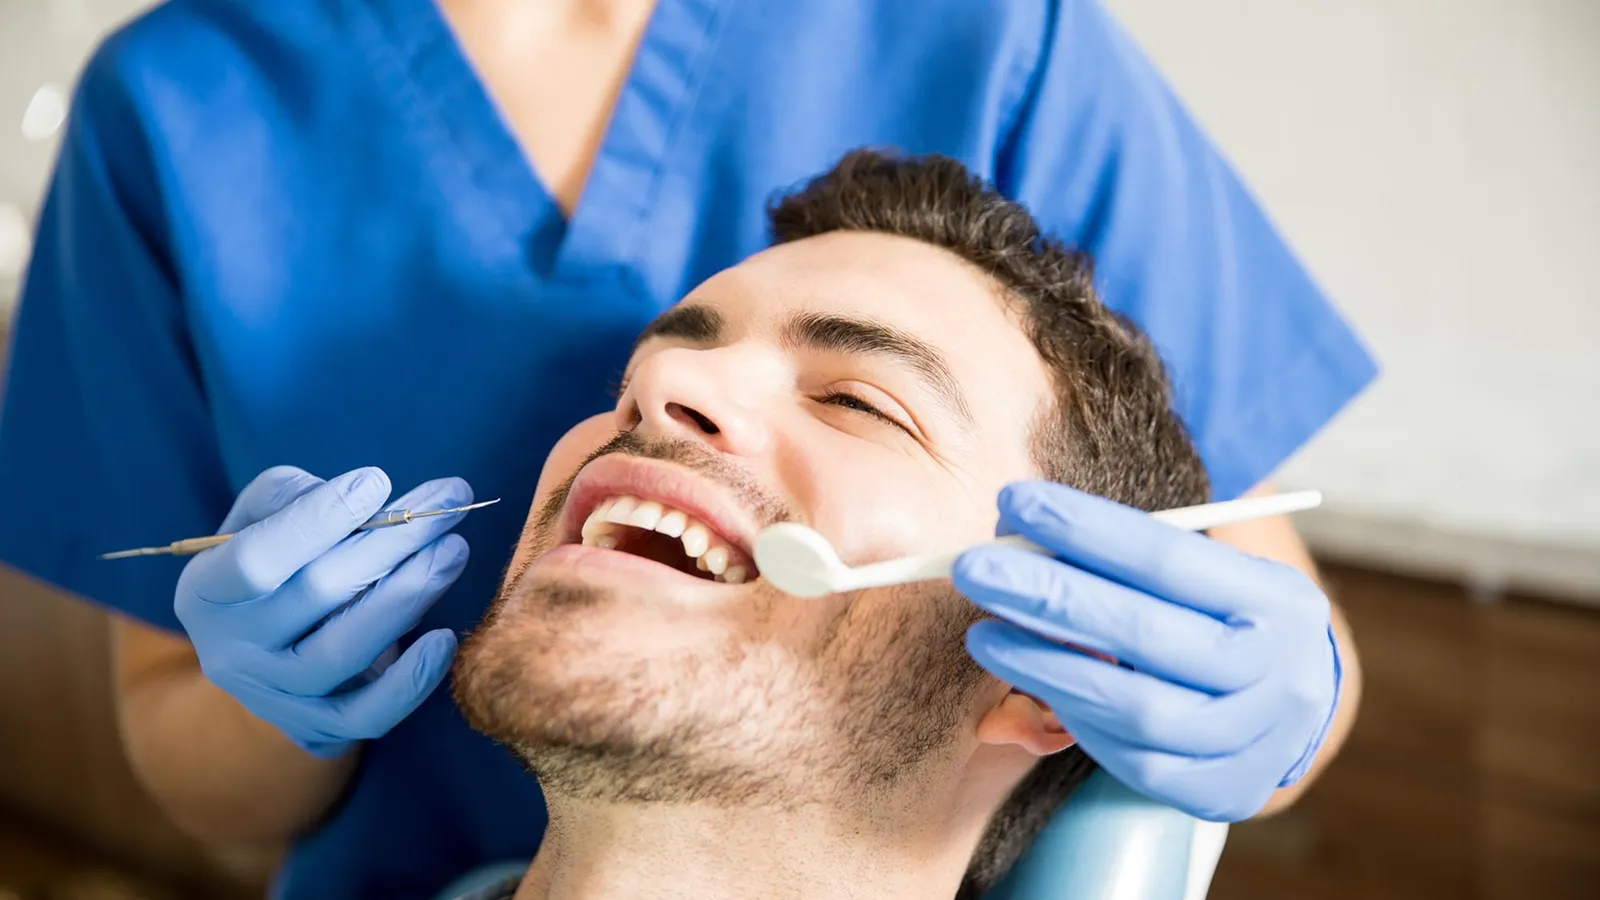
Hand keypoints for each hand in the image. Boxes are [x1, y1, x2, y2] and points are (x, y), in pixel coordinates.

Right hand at [175, 466, 470, 757]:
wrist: (261, 655)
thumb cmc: (270, 565)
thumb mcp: (257, 520)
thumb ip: (289, 496)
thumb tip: (350, 494)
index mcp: (206, 590)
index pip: (256, 558)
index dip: (319, 519)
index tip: (377, 481)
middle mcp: (231, 649)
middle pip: (318, 593)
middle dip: (393, 542)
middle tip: (450, 503)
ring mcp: (273, 695)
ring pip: (345, 651)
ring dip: (410, 595)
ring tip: (454, 551)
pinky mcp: (315, 727)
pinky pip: (366, 715)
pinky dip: (410, 682)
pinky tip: (445, 640)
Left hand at [954, 482, 1340, 821]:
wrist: (1292, 710)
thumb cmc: (1224, 618)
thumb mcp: (1209, 571)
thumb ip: (1127, 553)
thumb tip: (1019, 528)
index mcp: (1275, 600)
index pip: (1170, 558)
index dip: (1086, 529)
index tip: (1015, 501)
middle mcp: (1274, 673)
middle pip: (1145, 633)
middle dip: (1048, 596)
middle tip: (973, 567)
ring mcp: (1249, 741)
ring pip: (1134, 707)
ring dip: (1044, 666)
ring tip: (982, 633)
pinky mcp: (1215, 790)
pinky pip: (1130, 757)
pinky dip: (1073, 716)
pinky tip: (1031, 681)